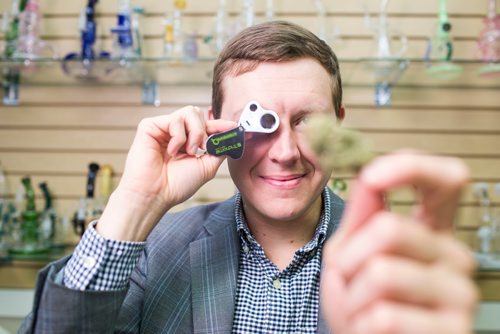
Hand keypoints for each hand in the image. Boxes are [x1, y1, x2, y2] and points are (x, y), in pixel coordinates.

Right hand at [97, 106, 236, 240]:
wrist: (156, 194)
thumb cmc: (176, 185)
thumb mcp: (207, 167)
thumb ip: (220, 149)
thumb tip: (233, 136)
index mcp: (187, 143)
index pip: (206, 126)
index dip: (220, 125)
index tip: (234, 127)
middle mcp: (175, 134)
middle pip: (197, 113)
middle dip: (204, 130)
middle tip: (201, 149)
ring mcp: (163, 129)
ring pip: (189, 112)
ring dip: (194, 133)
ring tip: (188, 151)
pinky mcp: (150, 126)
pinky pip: (174, 119)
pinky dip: (178, 136)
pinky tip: (171, 152)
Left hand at [321, 152, 477, 333]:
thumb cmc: (358, 300)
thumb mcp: (349, 252)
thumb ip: (362, 215)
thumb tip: (371, 172)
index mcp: (432, 231)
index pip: (448, 180)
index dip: (411, 166)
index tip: (372, 176)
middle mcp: (455, 256)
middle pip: (389, 229)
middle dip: (348, 259)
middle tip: (349, 281)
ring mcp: (462, 294)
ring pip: (382, 273)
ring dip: (352, 296)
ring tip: (360, 309)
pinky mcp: (455, 329)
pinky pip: (384, 315)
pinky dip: (361, 324)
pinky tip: (372, 331)